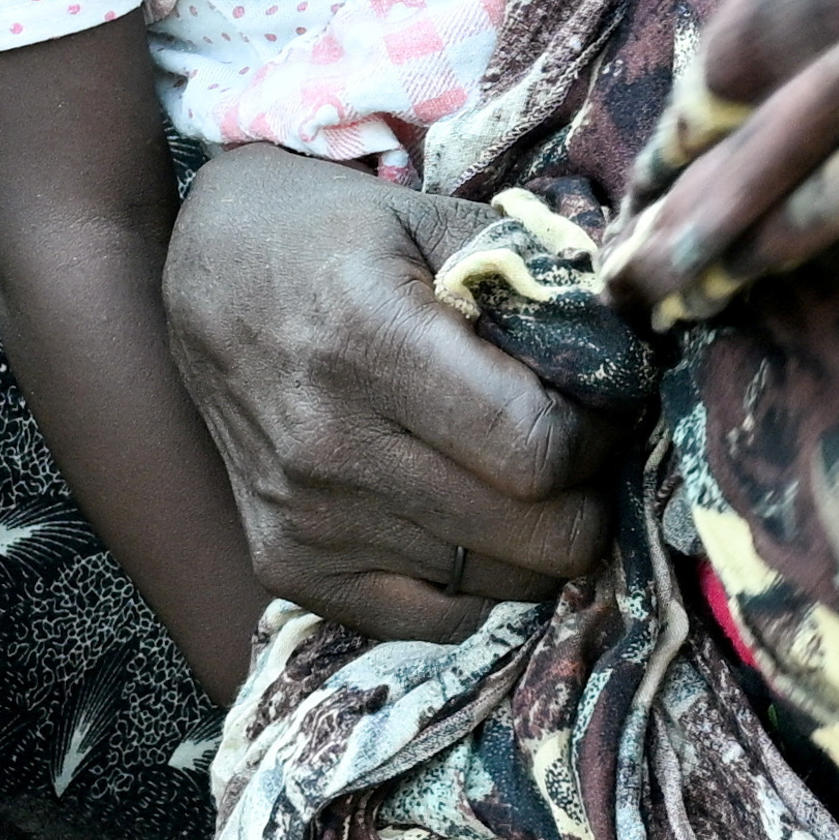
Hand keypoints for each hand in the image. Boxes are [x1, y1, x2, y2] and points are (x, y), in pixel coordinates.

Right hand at [161, 143, 620, 644]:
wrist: (208, 275)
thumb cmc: (335, 238)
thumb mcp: (434, 218)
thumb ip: (535, 278)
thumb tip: (630, 344)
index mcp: (371, 342)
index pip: (536, 449)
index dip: (599, 438)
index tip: (601, 409)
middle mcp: (330, 445)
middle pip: (530, 536)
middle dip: (586, 501)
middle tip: (581, 457)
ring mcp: (305, 518)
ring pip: (494, 586)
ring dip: (534, 544)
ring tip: (522, 485)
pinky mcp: (288, 565)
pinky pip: (429, 621)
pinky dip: (471, 586)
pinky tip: (467, 527)